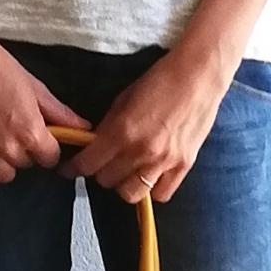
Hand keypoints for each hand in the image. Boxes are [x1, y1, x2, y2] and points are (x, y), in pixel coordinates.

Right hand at [0, 32, 91, 192]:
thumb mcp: (36, 89)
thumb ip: (60, 114)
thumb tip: (83, 128)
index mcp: (32, 133)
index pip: (50, 158)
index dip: (46, 147)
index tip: (38, 137)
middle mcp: (10, 148)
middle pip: (26, 165)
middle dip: (23, 150)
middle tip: (11, 129)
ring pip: (5, 175)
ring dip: (4, 162)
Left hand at [56, 50, 225, 204]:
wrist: (199, 75)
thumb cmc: (161, 81)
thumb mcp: (124, 99)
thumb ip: (108, 126)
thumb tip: (94, 145)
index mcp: (122, 132)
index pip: (88, 164)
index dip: (74, 168)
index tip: (70, 168)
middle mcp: (142, 151)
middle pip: (107, 181)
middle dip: (100, 172)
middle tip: (103, 162)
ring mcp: (164, 161)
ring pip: (131, 193)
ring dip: (124, 184)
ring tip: (127, 171)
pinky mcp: (184, 165)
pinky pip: (161, 194)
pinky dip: (152, 189)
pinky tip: (150, 174)